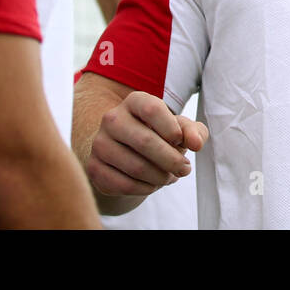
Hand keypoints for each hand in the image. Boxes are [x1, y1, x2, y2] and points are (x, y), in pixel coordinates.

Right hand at [85, 90, 207, 196]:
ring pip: (135, 166)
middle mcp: (112, 118)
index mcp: (135, 101)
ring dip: (160, 177)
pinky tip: (153, 184)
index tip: (180, 142)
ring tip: (170, 177)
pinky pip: (124, 184)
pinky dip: (145, 189)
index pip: (152, 110)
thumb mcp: (179, 128)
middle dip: (172, 160)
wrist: (128, 150)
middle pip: (145, 141)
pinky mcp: (94, 168)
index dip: (171, 128)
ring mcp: (100, 143)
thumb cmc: (160, 134)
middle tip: (185, 169)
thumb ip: (192, 131)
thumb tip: (196, 143)